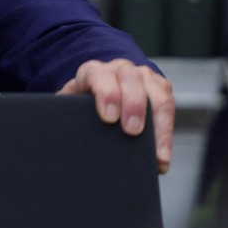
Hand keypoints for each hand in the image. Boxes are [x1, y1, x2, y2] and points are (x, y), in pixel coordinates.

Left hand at [57, 58, 174, 173]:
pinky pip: (169, 107)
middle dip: (134, 106)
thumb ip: (64, 115)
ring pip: (157, 93)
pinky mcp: (160, 89)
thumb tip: (57, 138)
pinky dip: (167, 134)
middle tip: (132, 132)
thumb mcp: (68, 107)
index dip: (106, 94)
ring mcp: (143, 77)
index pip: (99, 75)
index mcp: (93, 72)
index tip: (108, 118)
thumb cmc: (80, 105)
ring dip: (159, 125)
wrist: (97, 95)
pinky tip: (161, 158)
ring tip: (156, 155)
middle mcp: (120, 69)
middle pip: (132, 79)